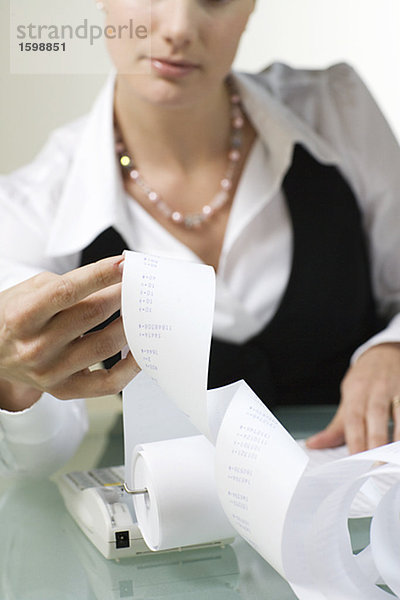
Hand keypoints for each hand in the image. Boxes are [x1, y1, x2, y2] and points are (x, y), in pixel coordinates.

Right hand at [0, 256, 139, 409]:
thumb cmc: (15, 317)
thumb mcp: (29, 291)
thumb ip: (69, 284)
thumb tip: (114, 280)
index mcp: (22, 316)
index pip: (67, 291)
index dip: (100, 275)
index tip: (124, 264)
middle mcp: (35, 346)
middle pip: (92, 315)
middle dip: (122, 295)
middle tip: (139, 284)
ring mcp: (51, 372)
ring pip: (105, 345)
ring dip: (131, 324)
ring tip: (143, 310)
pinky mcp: (65, 390)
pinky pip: (108, 384)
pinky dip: (131, 366)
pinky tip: (140, 349)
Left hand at [306, 343, 399, 453]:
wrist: (384, 352)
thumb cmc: (365, 379)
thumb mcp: (348, 397)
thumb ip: (336, 426)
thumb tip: (314, 444)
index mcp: (355, 391)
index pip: (353, 419)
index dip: (354, 440)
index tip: (355, 461)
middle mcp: (375, 388)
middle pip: (375, 416)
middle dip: (375, 441)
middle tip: (375, 465)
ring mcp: (395, 387)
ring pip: (398, 413)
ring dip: (396, 437)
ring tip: (392, 458)